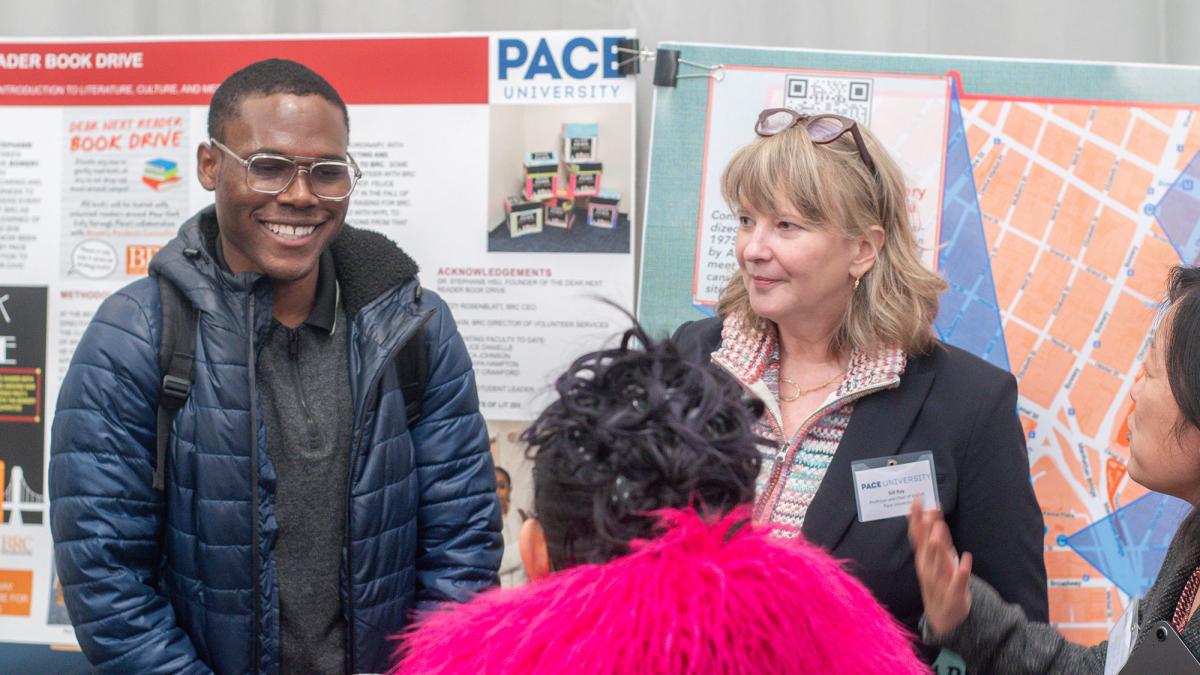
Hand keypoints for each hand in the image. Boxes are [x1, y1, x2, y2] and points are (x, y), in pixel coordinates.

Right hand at [908, 499, 972, 637]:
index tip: (917, 499)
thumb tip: (929, 513)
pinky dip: (961, 570)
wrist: (943, 618)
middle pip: (926, 546)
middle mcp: (928, 569)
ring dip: (938, 547)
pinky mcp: (955, 593)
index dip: (916, 518)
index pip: (917, 535)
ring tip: (939, 530)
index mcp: (923, 560)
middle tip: (928, 510)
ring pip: (939, 562)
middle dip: (926, 529)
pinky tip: (966, 558)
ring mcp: (940, 582)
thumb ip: (932, 538)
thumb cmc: (938, 583)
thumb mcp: (934, 560)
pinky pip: (958, 581)